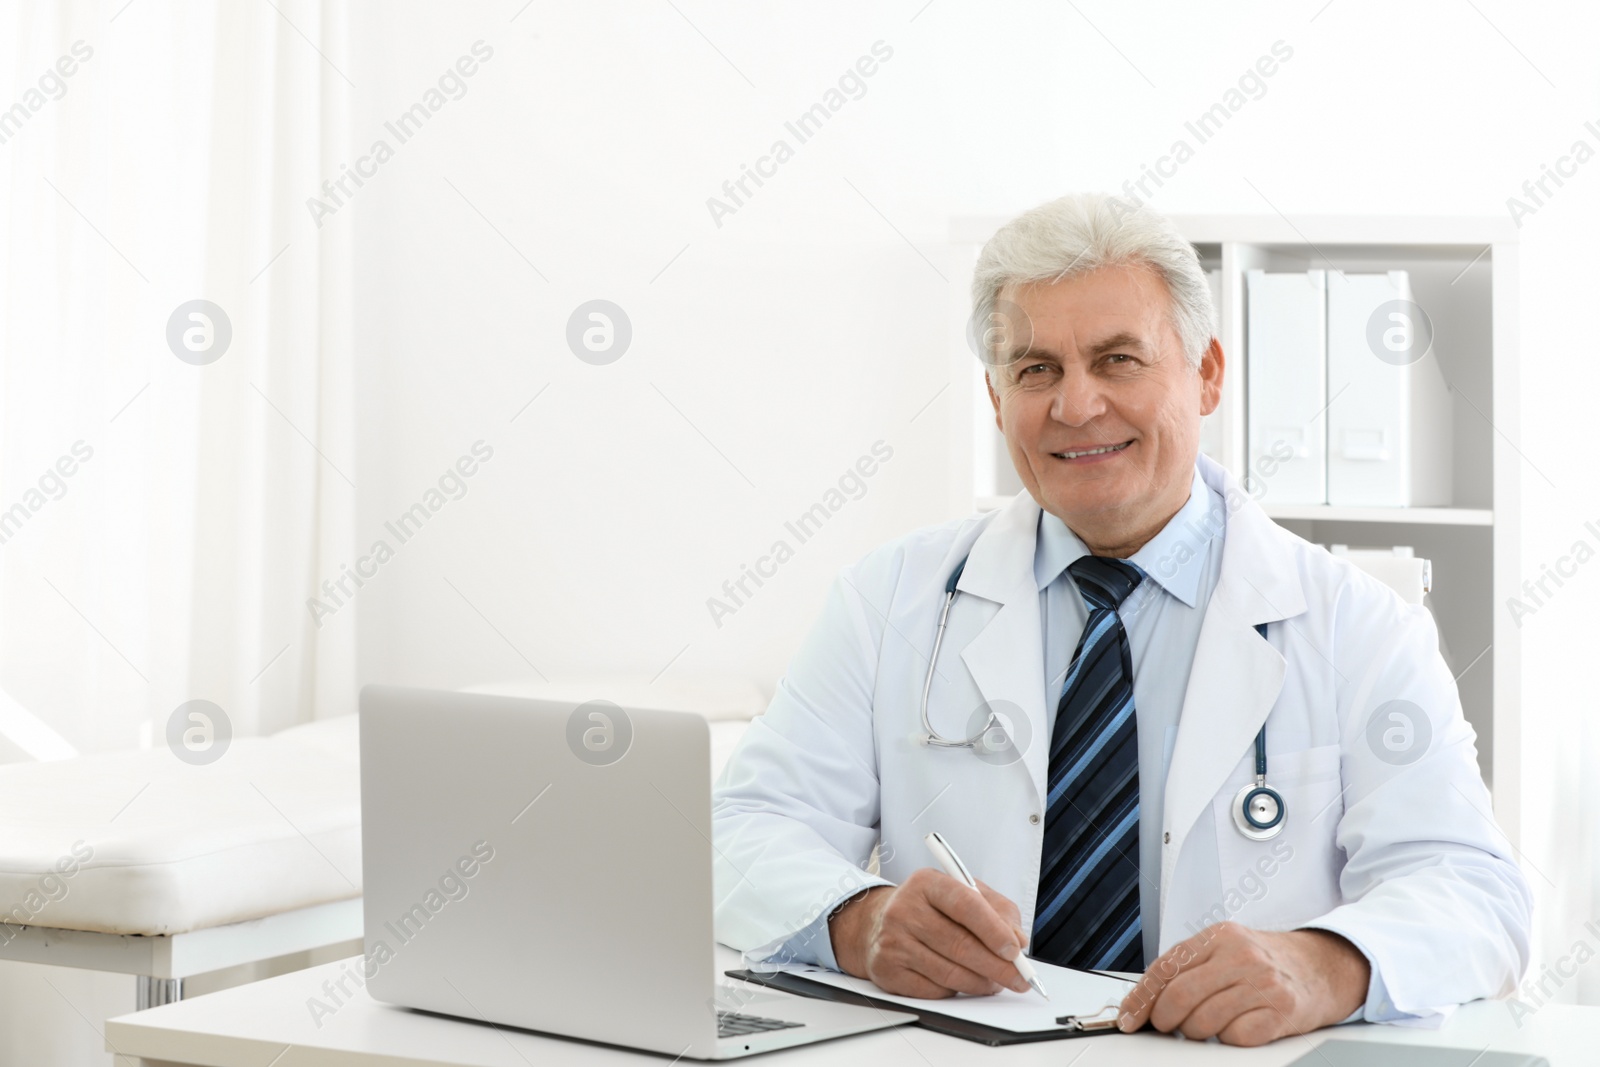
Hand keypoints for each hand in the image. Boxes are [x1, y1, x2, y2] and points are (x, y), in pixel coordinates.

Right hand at [828, 868, 1031, 997]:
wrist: (877, 923)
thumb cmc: (929, 908)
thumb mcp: (963, 894)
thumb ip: (997, 911)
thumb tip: (1018, 941)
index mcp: (927, 883)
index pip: (966, 905)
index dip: (994, 930)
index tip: (1015, 950)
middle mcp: (905, 909)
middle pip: (960, 945)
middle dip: (997, 966)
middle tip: (1019, 978)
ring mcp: (893, 941)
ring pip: (950, 973)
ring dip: (980, 983)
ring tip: (994, 982)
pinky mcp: (887, 969)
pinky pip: (934, 990)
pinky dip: (956, 991)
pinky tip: (963, 983)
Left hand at [1116, 923, 1370, 1045]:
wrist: (1323, 966)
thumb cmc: (1267, 961)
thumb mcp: (1225, 949)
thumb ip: (1189, 967)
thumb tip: (1145, 999)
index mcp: (1219, 936)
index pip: (1165, 968)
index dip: (1141, 998)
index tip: (1128, 1018)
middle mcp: (1241, 956)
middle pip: (1179, 998)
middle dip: (1164, 1020)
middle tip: (1167, 1026)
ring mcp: (1263, 983)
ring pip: (1203, 1022)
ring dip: (1197, 1032)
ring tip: (1210, 1023)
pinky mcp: (1282, 1011)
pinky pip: (1234, 1038)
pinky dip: (1229, 1039)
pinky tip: (1239, 1025)